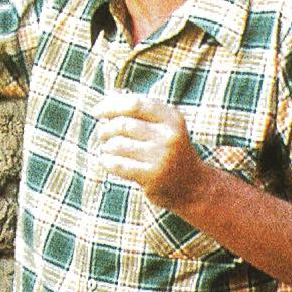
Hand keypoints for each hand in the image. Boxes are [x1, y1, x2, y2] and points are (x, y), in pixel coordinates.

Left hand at [93, 92, 204, 210]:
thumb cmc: (169, 152)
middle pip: (123, 124)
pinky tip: (106, 160)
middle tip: (101, 134)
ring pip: (117, 144)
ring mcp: (161, 157)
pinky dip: (106, 161)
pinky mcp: (152, 177)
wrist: (194, 187)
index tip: (97, 112)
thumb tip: (106, 104)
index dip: (111, 106)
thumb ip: (141, 113)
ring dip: (106, 146)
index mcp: (172, 118)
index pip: (135, 104)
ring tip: (107, 149)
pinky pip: (118, 164)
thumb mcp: (165, 127)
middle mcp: (168, 136)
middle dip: (106, 128)